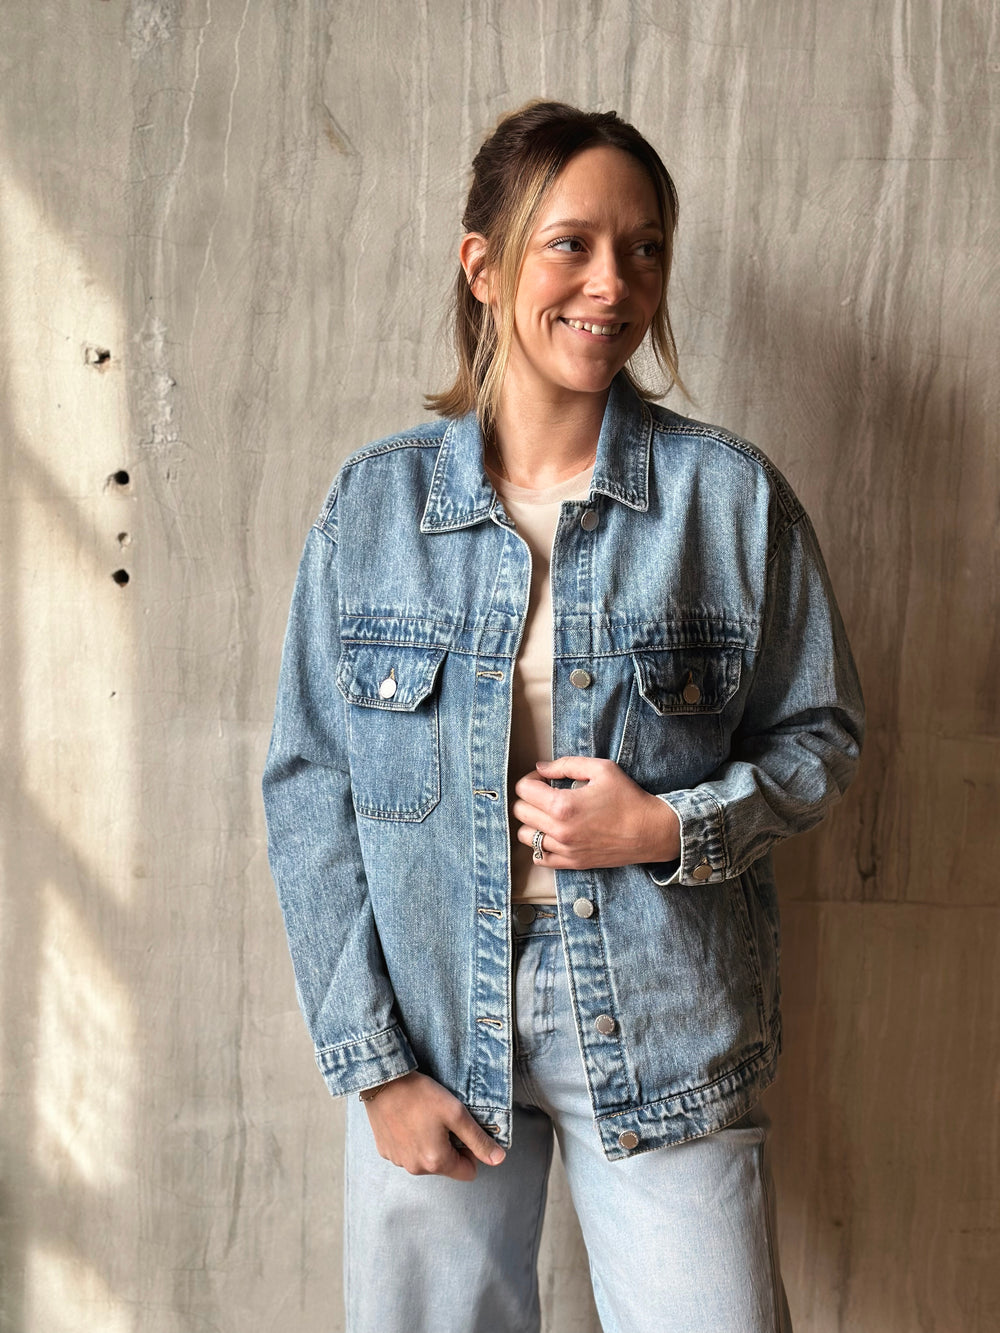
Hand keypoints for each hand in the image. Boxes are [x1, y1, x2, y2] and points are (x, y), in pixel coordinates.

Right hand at [362, 1071, 505, 1180]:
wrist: (383, 1081)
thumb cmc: (420, 1095)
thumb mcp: (456, 1113)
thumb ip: (478, 1139)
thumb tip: (498, 1160)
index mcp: (436, 1162)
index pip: (468, 1173)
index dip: (470, 1152)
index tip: (462, 1131)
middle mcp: (415, 1168)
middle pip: (445, 1166)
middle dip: (448, 1147)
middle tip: (442, 1120)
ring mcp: (398, 1161)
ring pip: (425, 1160)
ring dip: (429, 1144)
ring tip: (423, 1118)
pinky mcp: (385, 1151)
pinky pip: (406, 1153)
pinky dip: (411, 1141)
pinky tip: (408, 1120)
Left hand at [512, 756, 679, 868]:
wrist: (649, 831)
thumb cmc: (628, 798)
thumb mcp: (601, 769)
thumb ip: (566, 764)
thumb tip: (540, 767)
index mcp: (563, 805)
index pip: (523, 790)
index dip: (531, 778)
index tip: (545, 778)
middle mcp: (559, 830)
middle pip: (519, 812)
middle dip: (529, 798)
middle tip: (545, 793)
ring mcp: (564, 850)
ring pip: (525, 836)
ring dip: (532, 822)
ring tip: (548, 814)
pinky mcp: (572, 863)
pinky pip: (539, 858)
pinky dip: (540, 846)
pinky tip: (553, 834)